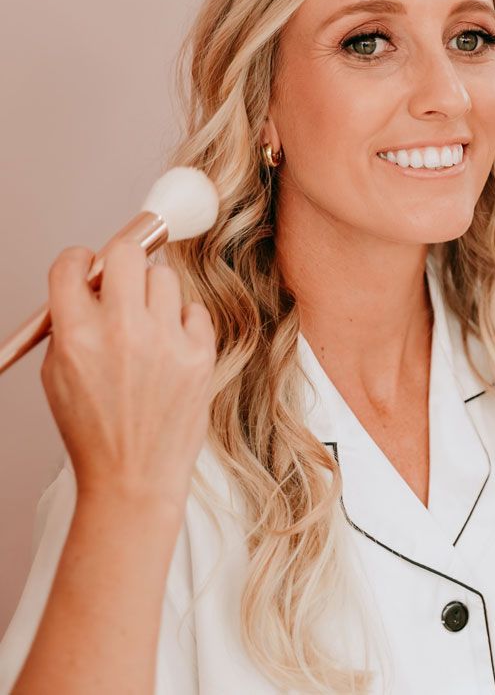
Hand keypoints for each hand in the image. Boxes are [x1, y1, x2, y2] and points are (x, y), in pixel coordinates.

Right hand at [40, 240, 216, 513]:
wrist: (133, 480)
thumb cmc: (94, 431)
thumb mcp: (57, 376)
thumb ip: (70, 323)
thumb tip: (91, 280)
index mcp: (77, 336)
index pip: (72, 265)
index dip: (78, 261)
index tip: (86, 267)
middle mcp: (121, 331)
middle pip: (127, 252)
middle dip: (121, 262)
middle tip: (122, 282)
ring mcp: (164, 341)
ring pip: (164, 276)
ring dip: (153, 295)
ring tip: (147, 328)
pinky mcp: (199, 354)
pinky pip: (194, 309)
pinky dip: (183, 324)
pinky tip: (170, 351)